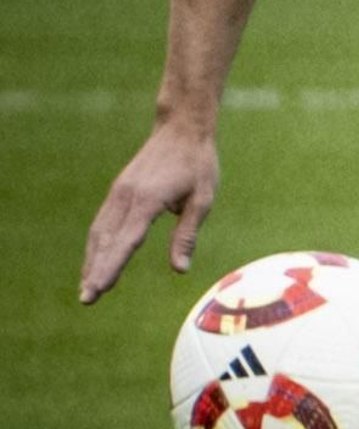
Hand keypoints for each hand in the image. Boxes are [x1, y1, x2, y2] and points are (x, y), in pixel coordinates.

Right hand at [80, 122, 219, 303]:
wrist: (182, 128)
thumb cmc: (197, 164)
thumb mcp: (202, 200)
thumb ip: (187, 235)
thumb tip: (180, 270)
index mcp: (148, 200)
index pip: (126, 241)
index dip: (111, 267)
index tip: (98, 289)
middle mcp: (127, 197)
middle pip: (106, 240)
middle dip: (95, 271)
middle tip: (87, 299)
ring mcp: (119, 192)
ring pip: (99, 232)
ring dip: (92, 260)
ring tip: (87, 288)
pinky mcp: (119, 190)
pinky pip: (102, 222)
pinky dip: (96, 244)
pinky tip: (95, 261)